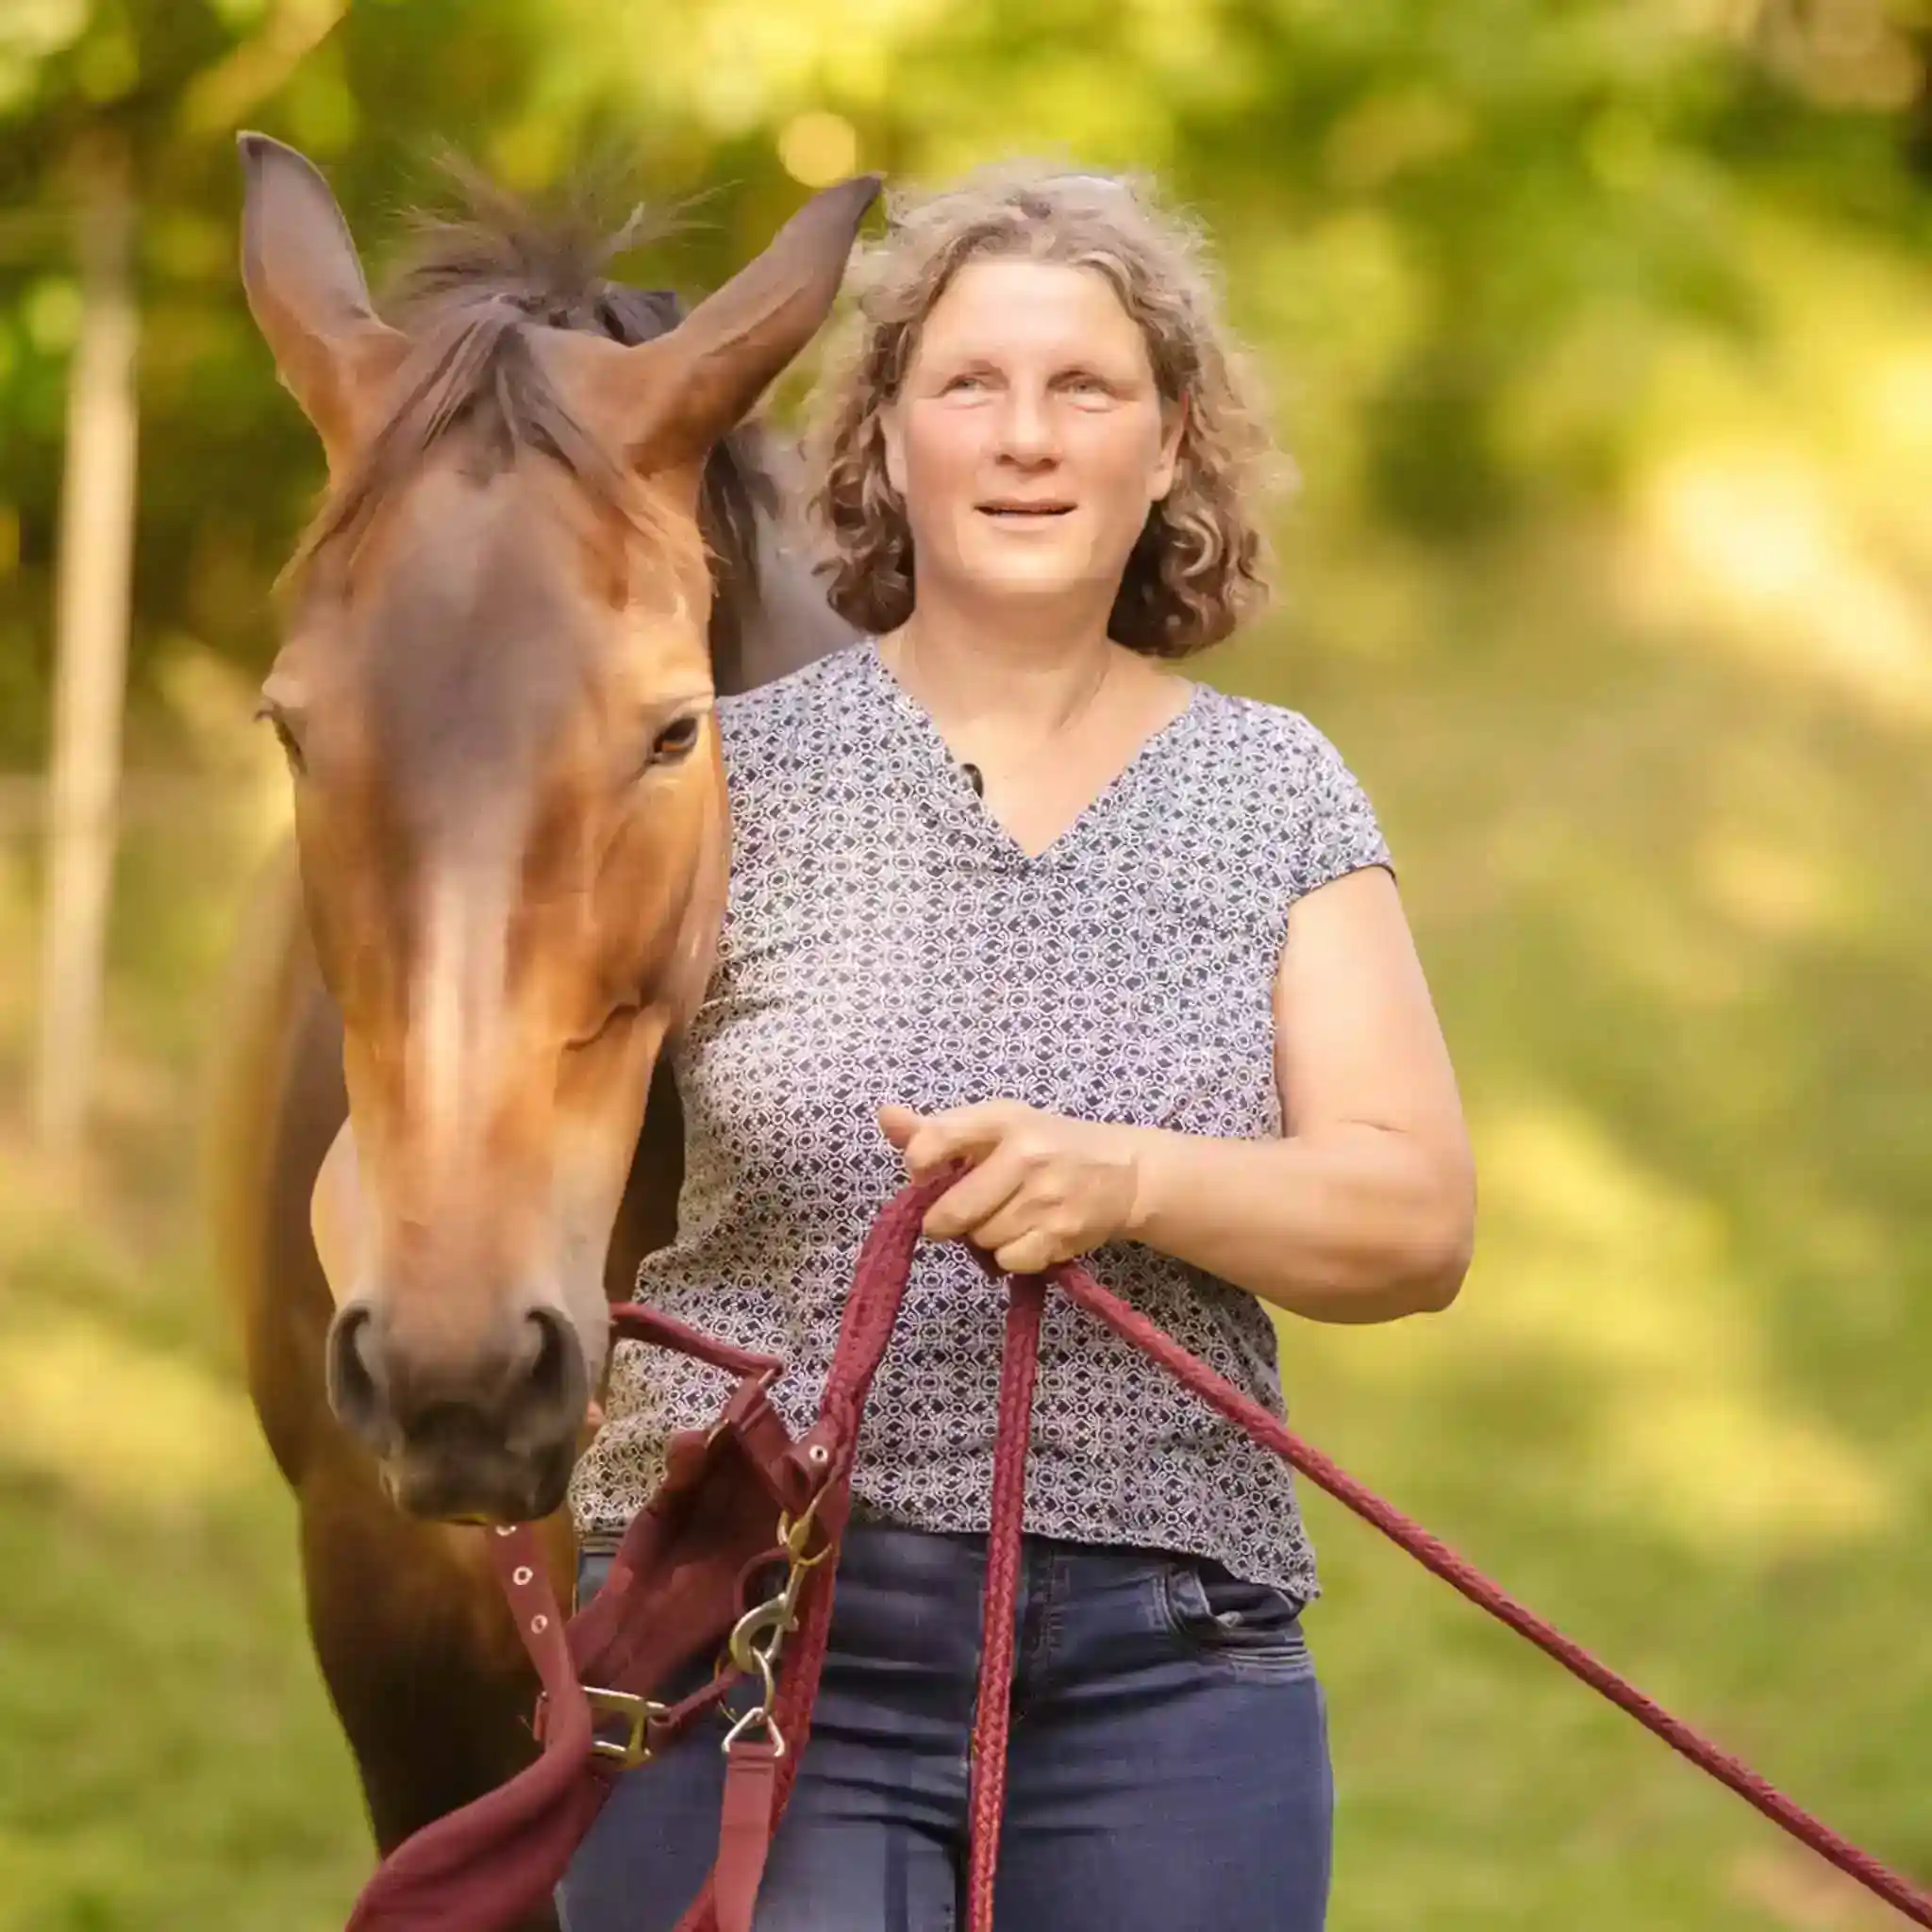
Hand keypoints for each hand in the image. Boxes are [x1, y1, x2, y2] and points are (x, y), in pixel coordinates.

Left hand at [877, 1099, 1142, 1274]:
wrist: (1123, 1173)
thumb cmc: (1045, 1145)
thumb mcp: (996, 1125)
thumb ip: (937, 1129)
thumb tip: (884, 1117)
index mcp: (1002, 1119)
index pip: (936, 1139)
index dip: (919, 1164)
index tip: (927, 1174)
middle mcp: (1025, 1154)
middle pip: (952, 1211)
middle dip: (948, 1218)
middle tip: (965, 1209)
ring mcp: (1047, 1197)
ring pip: (980, 1239)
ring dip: (984, 1236)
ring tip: (1006, 1216)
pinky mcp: (1063, 1233)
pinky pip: (1008, 1261)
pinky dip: (1011, 1256)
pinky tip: (1028, 1234)